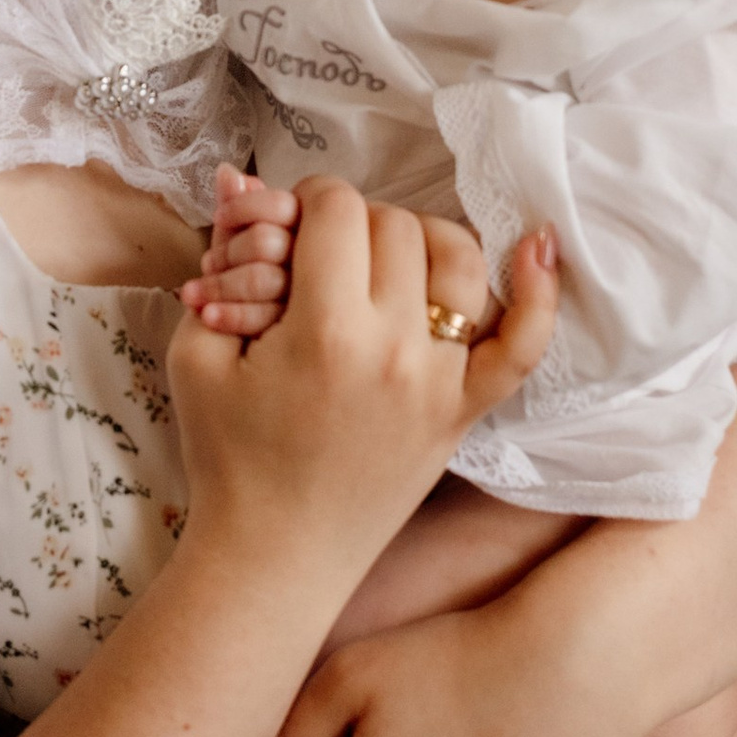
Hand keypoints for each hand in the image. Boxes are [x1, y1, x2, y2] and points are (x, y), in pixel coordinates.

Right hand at [170, 179, 554, 595]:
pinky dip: (538, 292)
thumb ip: (223, 258)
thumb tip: (239, 178)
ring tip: (381, 261)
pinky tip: (538, 244)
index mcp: (323, 332)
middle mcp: (394, 349)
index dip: (304, 204)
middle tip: (317, 259)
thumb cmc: (228, 458)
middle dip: (350, 223)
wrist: (274, 558)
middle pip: (393, 224)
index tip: (286, 232)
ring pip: (456, 257)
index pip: (336, 209)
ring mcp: (440, 380)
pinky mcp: (465, 411)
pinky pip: (523, 345)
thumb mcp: (198, 354)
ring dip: (419, 239)